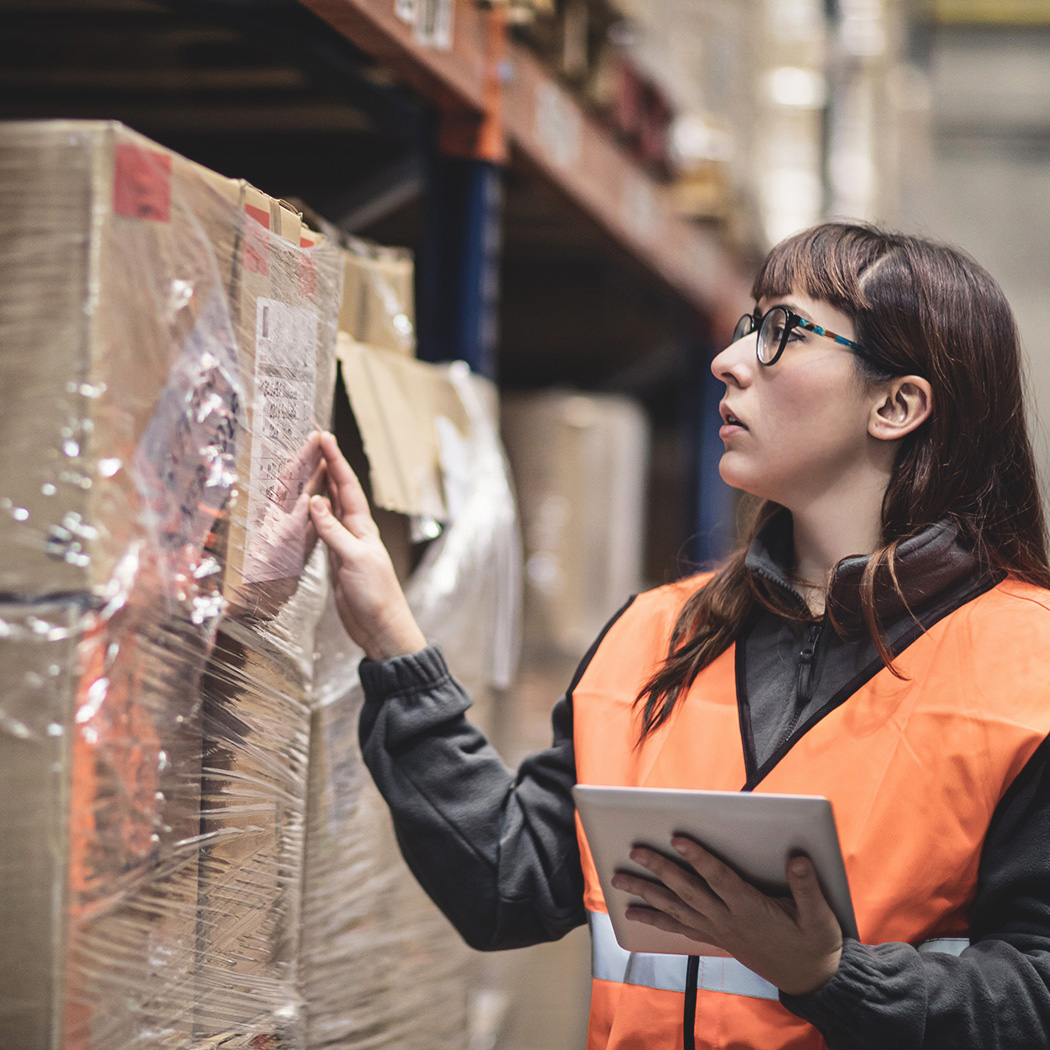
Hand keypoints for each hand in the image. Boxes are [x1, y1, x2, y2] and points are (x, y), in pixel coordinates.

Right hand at [309, 431, 426, 659]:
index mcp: (364, 528)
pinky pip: (322, 531)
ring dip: (320, 487)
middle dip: (328, 466)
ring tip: (308, 467)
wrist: (380, 627)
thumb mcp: (354, 560)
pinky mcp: (336, 562)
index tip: (324, 438)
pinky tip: (306, 510)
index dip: (335, 461)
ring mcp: (346, 546)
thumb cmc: (375, 594)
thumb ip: (334, 532)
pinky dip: (313, 517)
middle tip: (314, 442)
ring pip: (330, 509)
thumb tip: (315, 501)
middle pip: (340, 492)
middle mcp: (356, 532)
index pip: (347, 487)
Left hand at [610, 839, 842, 995]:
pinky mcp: (716, 939)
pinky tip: (636, 912)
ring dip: (646, 893)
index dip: (699, 858)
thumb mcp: (819, 916)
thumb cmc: (815, 943)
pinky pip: (679, 928)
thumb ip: (806, 887)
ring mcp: (718, 931)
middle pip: (687, 891)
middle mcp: (728, 920)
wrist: (811, 980)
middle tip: (635, 851)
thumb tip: (797, 858)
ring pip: (676, 909)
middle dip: (659, 870)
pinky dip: (656, 919)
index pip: (720, 879)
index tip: (678, 839)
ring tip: (619, 880)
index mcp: (751, 909)